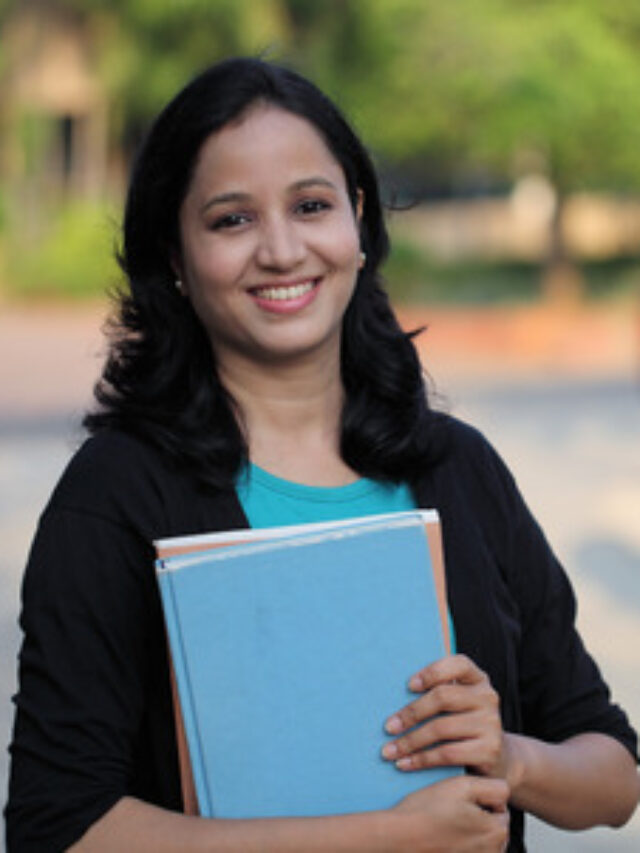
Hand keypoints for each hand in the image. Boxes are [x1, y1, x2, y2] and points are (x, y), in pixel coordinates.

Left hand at [382, 654, 510, 780]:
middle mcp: (488, 697)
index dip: (432, 672)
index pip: (458, 664)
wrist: (497, 759)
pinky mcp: (489, 750)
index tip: (408, 686)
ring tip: (389, 750)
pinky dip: (421, 759)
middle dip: (411, 713)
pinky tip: (404, 763)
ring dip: (410, 741)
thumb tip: (390, 693)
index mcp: (478, 679)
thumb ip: (437, 692)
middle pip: (442, 697)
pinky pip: (447, 754)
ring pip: (441, 728)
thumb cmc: (463, 726)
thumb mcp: (457, 704)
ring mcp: (491, 723)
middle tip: (388, 727)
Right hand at [392, 775, 509, 851]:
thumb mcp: (462, 785)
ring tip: (445, 824)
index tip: (462, 798)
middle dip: (478, 816)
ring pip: (481, 840)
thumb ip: (493, 787)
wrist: (398, 837)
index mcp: (496, 831)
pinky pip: (468, 850)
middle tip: (452, 810)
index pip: (501, 806)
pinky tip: (442, 837)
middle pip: (493, 826)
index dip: (481, 797)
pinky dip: (459, 844)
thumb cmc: (426, 812)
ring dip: (470, 832)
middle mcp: (491, 852)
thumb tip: (504, 795)